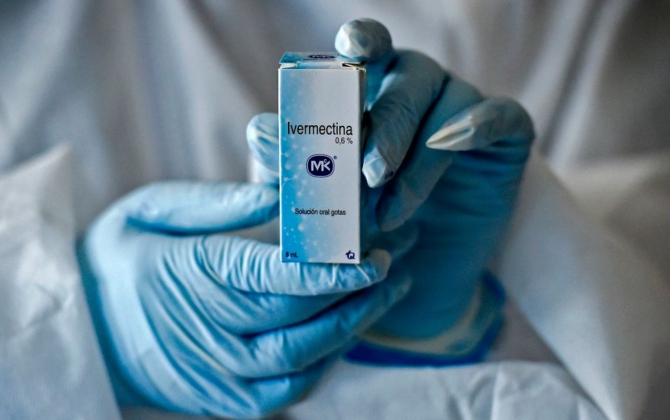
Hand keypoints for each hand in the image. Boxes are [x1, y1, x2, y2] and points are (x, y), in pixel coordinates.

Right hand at [78, 181, 411, 417]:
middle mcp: (202, 333)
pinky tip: (348, 327)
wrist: (82, 329)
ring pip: (298, 362)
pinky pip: (287, 391)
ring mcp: (213, 375)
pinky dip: (325, 361)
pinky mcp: (223, 400)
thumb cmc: (119, 256)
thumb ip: (217, 203)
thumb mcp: (151, 208)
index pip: (268, 277)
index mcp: (185, 276)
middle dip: (351, 292)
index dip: (326, 269)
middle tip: (392, 261)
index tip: (372, 254)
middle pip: (294, 318)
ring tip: (386, 291)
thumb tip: (280, 193)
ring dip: (349, 327)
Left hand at [248, 19, 533, 347]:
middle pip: (404, 81)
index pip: (366, 51)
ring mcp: (462, 108)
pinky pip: (502, 115)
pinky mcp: (505, 135)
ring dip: (417, 158)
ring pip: (446, 106)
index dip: (360, 42)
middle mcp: (416, 90)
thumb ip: (294, 165)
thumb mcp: (322, 203)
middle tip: (368, 175)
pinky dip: (478, 124)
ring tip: (391, 213)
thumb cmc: (362, 227)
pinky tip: (454, 141)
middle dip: (384, 127)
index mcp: (371, 92)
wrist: (420, 274)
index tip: (350, 52)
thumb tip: (260, 130)